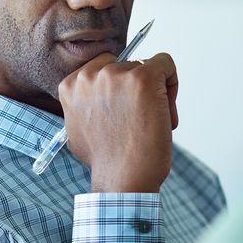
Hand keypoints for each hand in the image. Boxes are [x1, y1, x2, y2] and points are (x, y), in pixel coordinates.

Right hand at [57, 51, 178, 192]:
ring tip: (151, 122)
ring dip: (154, 92)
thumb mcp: (78, 126)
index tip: (123, 111)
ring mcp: (117, 74)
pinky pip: (165, 64)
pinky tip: (166, 112)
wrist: (122, 178)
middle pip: (124, 66)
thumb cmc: (105, 160)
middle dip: (134, 91)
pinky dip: (171, 83)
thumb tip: (98, 97)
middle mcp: (91, 75)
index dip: (116, 89)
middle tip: (139, 120)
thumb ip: (86, 104)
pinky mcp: (144, 77)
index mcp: (71, 85)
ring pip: (146, 67)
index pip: (101, 68)